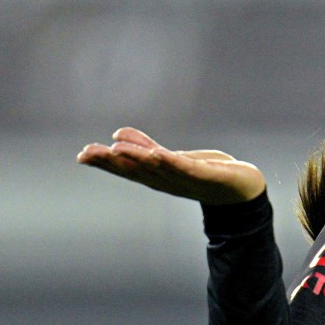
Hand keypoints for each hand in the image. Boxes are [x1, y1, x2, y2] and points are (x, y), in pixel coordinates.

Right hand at [76, 127, 265, 205]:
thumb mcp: (172, 158)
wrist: (243, 189)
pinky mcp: (207, 176)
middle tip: (88, 153)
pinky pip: (186, 168)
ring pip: (157, 168)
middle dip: (112, 162)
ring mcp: (187, 180)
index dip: (104, 163)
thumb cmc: (205, 173)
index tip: (82, 155)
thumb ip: (145, 147)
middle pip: (136, 170)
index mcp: (157, 177)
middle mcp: (168, 181)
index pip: (127, 169)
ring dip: (137, 159)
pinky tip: (157, 154)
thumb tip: (116, 134)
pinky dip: (170, 162)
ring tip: (116, 149)